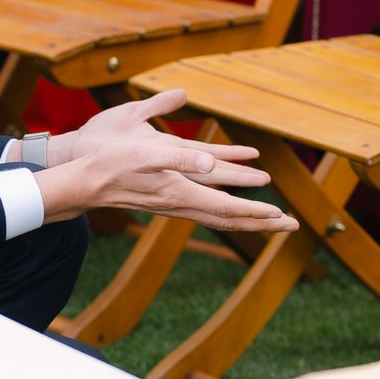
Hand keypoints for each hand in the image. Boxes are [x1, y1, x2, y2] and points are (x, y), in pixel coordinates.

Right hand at [35, 88, 299, 231]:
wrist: (86, 182)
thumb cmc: (112, 163)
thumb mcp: (146, 151)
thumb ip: (178, 156)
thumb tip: (208, 159)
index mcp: (182, 193)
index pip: (227, 207)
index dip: (254, 211)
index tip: (280, 215)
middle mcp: (184, 205)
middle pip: (231, 219)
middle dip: (263, 223)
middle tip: (293, 227)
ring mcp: (178, 206)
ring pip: (222, 217)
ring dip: (251, 220)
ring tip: (276, 222)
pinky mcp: (172, 201)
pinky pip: (210, 211)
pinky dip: (230, 212)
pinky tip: (237, 210)